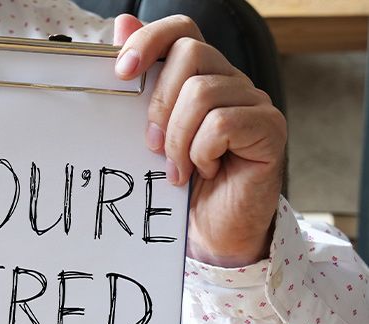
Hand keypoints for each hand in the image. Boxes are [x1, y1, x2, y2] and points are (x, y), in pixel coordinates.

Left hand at [113, 15, 286, 267]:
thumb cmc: (178, 184)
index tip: (122, 72)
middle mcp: (231, 81)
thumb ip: (138, 84)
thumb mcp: (147, 132)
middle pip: (192, 54)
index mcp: (201, 75)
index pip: (182, 30)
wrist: (208, 231)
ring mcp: (254, 102)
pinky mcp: (270, 128)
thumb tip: (121, 24)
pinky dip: (201, 152)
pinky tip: (204, 172)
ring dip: (178, 138)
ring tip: (176, 169)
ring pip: (203, 93)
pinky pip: (222, 124)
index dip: (151, 39)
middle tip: (151, 146)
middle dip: (159, 104)